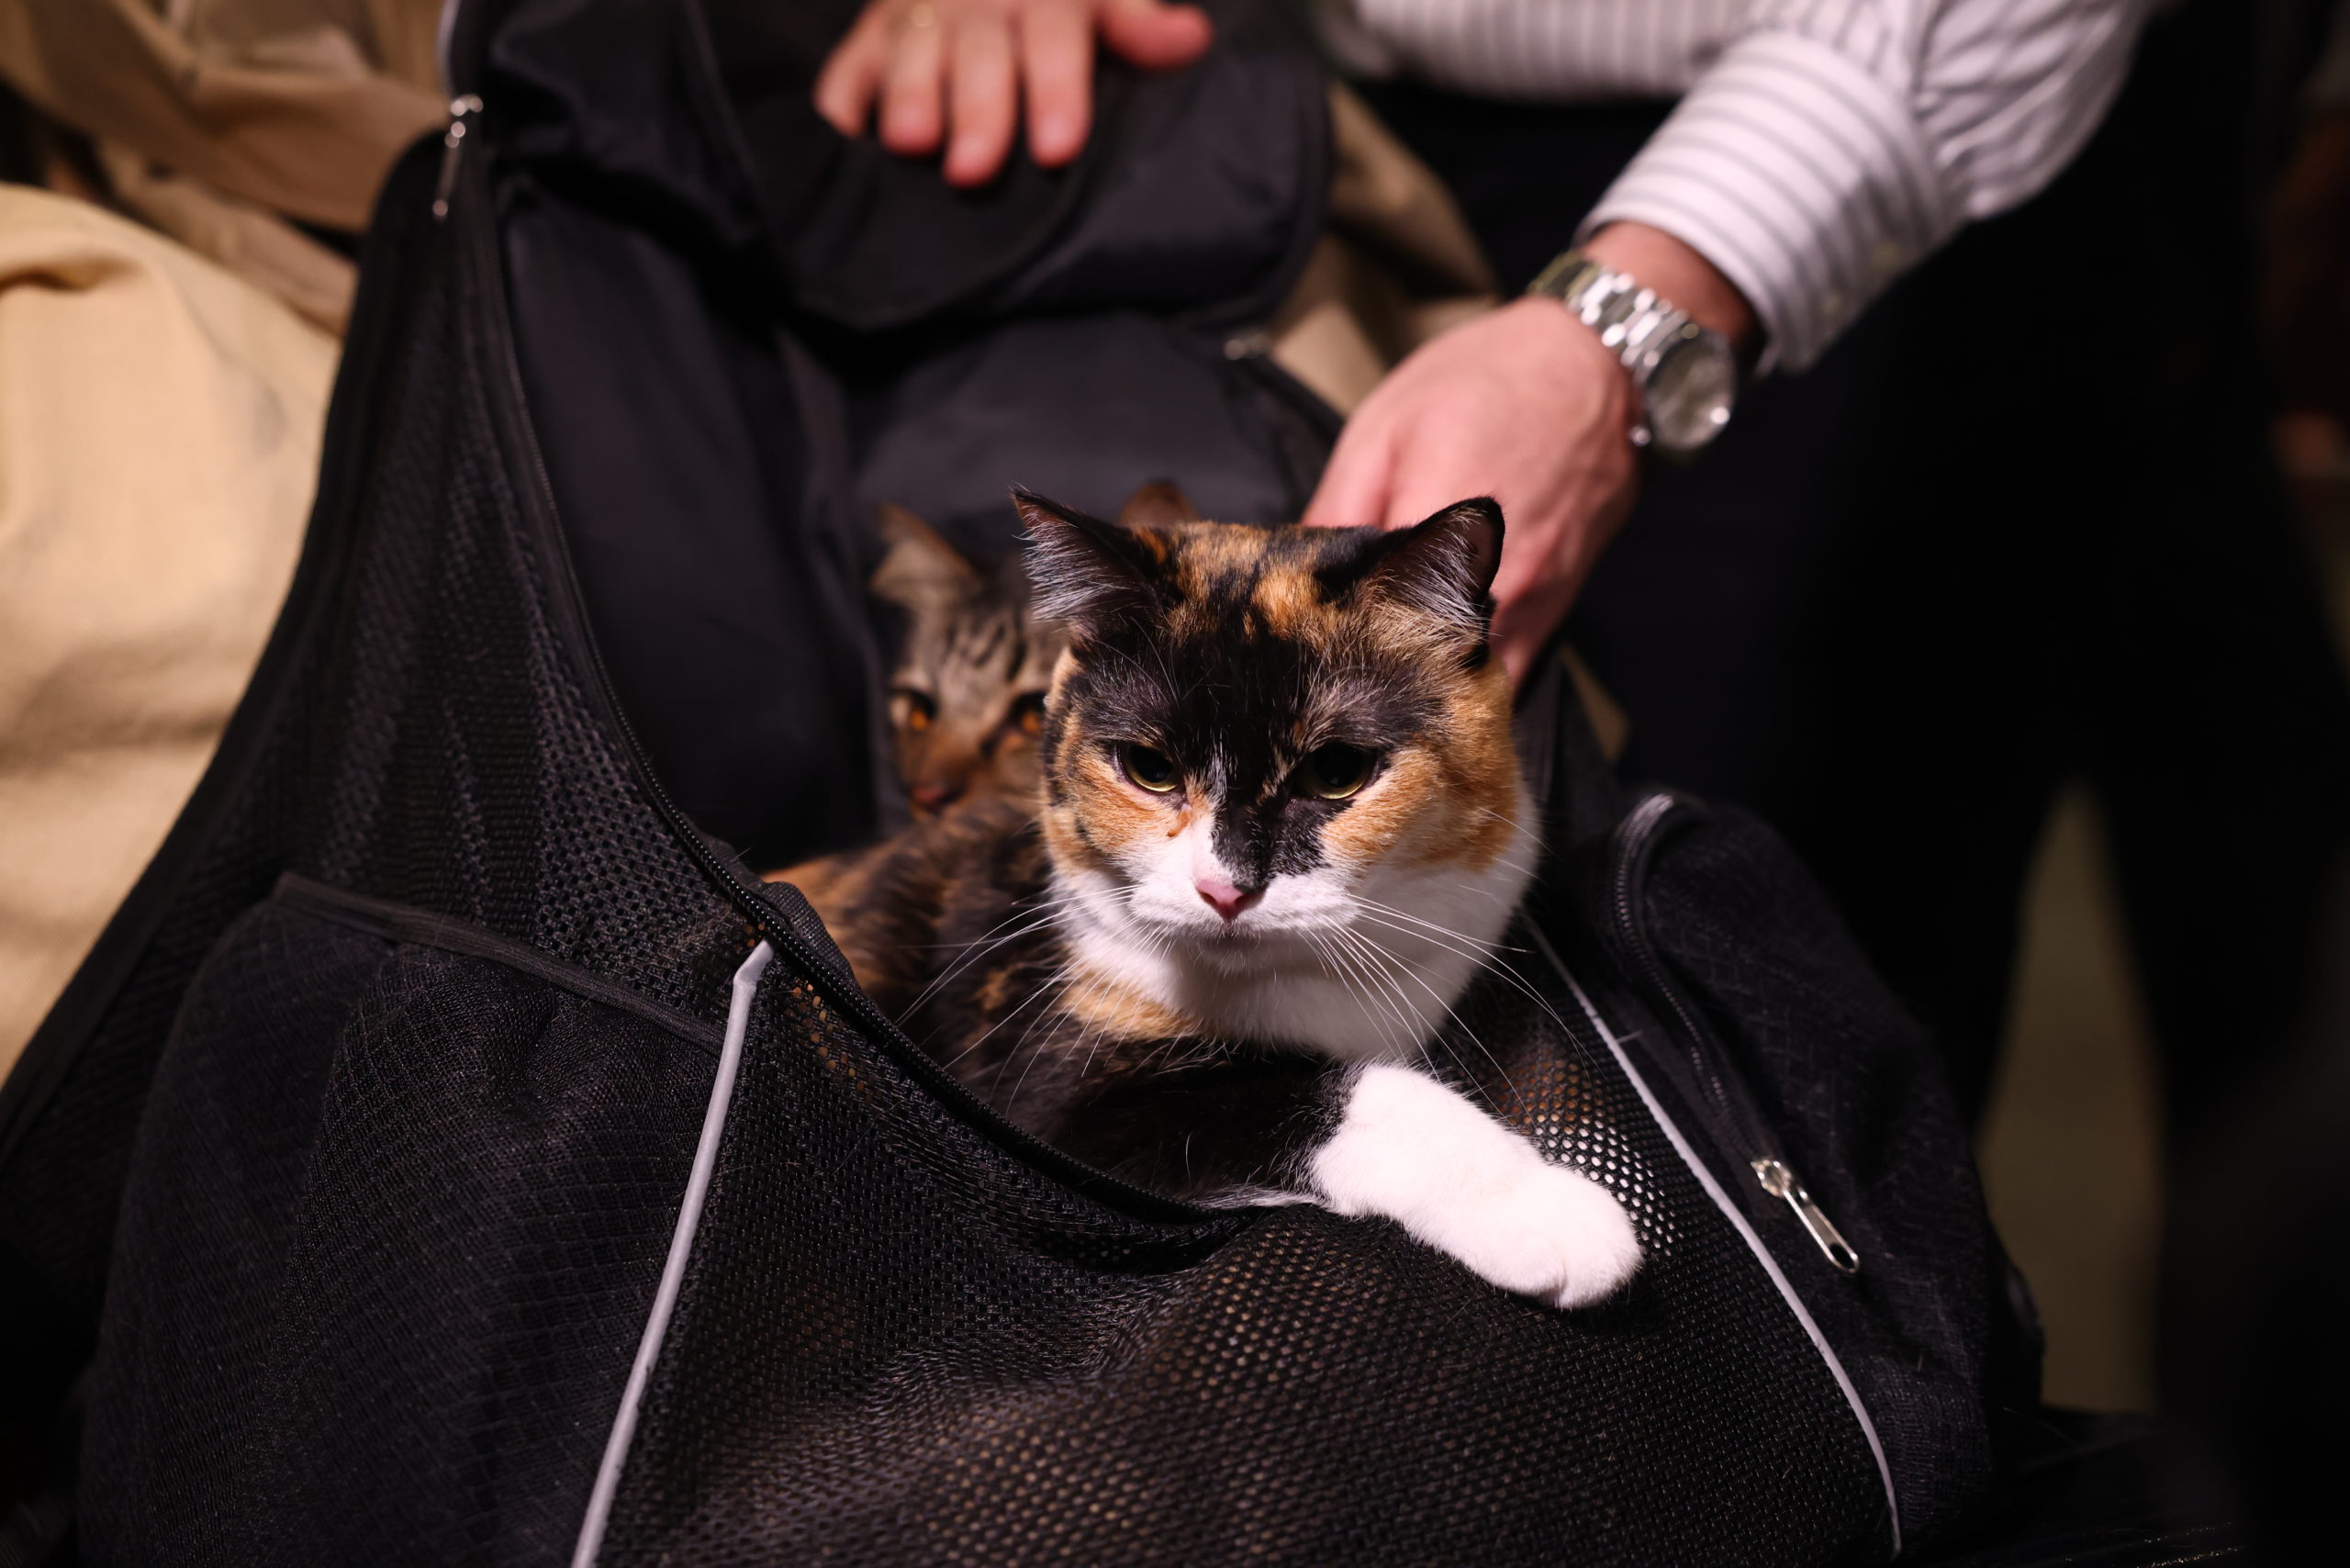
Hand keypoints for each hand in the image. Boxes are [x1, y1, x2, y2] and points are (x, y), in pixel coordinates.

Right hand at [814, 0, 1212, 188]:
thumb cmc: (1050, 1)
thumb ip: (1138, 26)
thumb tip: (1190, 38)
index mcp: (1047, 4)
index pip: (1057, 47)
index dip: (1057, 95)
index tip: (1057, 148)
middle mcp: (976, 11)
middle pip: (980, 63)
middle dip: (976, 113)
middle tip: (974, 169)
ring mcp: (916, 24)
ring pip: (910, 61)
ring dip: (907, 99)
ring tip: (909, 142)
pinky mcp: (867, 42)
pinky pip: (845, 76)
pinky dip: (838, 109)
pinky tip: (839, 143)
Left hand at [1304, 222, 1755, 684]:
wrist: (1597, 366)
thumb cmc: (1487, 380)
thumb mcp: (1387, 424)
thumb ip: (1337, 505)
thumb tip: (1294, 573)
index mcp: (1440, 523)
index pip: (1365, 615)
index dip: (1327, 635)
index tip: (1302, 636)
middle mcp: (1494, 577)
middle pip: (1414, 662)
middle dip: (1368, 669)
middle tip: (1332, 656)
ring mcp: (1531, 603)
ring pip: (1460, 679)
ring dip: (1418, 679)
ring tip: (1380, 658)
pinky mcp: (1556, 612)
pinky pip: (1503, 671)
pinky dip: (1464, 675)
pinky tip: (1433, 655)